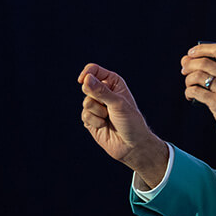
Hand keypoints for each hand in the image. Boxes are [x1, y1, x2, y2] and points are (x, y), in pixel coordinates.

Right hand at [78, 64, 167, 186]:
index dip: (87, 73)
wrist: (132, 145)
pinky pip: (84, 115)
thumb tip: (85, 79)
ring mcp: (96, 106)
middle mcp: (103, 92)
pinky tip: (104, 126)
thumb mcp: (118, 103)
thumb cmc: (131, 121)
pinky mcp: (91, 119)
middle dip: (96, 98)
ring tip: (109, 118)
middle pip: (86, 86)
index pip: (94, 70)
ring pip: (85, 102)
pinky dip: (94, 121)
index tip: (83, 80)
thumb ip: (101, 91)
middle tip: (108, 106)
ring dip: (98, 112)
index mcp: (113, 82)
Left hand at [181, 43, 215, 151]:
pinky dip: (189, 92)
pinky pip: (196, 91)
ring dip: (188, 80)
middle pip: (205, 62)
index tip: (190, 53)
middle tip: (184, 70)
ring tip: (188, 85)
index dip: (201, 49)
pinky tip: (190, 95)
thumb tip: (189, 59)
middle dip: (189, 64)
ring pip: (198, 76)